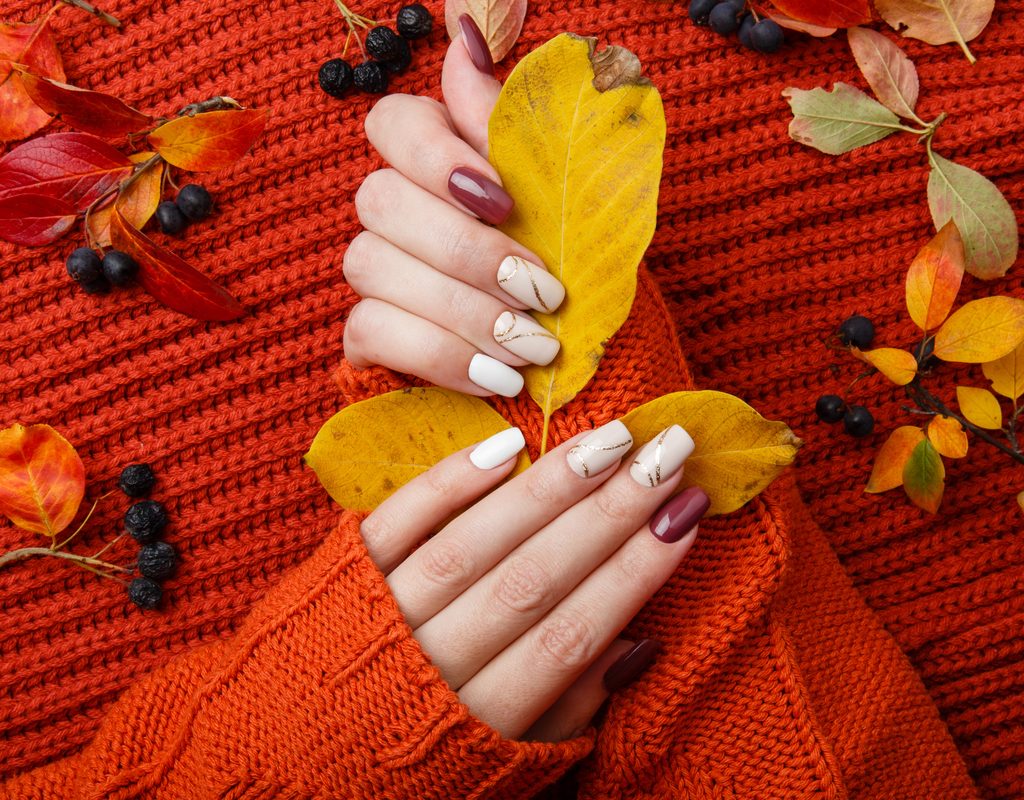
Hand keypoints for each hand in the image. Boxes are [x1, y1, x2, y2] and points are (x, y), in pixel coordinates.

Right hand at [343, 18, 566, 397]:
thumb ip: (517, 125)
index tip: (504, 200)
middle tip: (540, 293)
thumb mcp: (575, 201)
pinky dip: (440, 355)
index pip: (393, 124)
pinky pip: (370, 331)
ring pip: (370, 265)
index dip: (436, 156)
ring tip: (531, 346)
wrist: (597, 371)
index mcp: (447, 167)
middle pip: (379, 198)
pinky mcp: (371, 338)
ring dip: (459, 309)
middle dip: (466, 252)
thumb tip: (466, 34)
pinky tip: (498, 377)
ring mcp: (379, 275)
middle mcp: (400, 213)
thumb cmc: (586, 279)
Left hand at [359, 420, 707, 740]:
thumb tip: (640, 641)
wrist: (280, 763)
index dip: (633, 574)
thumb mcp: (501, 762)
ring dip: (546, 489)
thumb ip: (568, 709)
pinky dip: (452, 481)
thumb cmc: (414, 763)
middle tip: (667, 452)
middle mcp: (430, 665)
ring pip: (474, 544)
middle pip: (531, 580)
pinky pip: (398, 521)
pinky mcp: (339, 573)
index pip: (570, 636)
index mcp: (479, 721)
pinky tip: (508, 444)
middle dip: (607, 514)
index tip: (684, 515)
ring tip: (608, 439)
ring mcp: (379, 613)